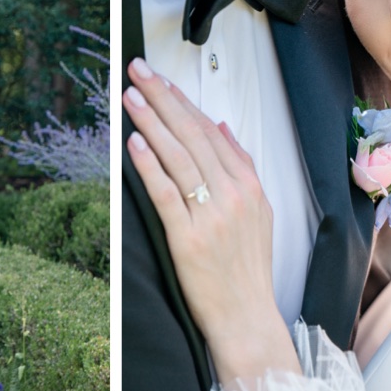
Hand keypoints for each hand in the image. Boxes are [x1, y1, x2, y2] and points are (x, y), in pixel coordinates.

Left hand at [123, 58, 299, 382]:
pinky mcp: (189, 239)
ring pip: (178, 157)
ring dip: (151, 122)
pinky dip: (149, 165)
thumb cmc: (247, 270)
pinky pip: (166, 193)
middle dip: (162, 98)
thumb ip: (241, 167)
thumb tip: (221, 127)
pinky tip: (134, 143)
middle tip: (138, 72)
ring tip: (130, 98)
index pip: (210, 131)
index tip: (161, 80)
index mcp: (249, 187)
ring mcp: (211, 217)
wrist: (246, 318)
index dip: (182, 102)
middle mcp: (233, 197)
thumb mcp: (259, 213)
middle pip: (192, 135)